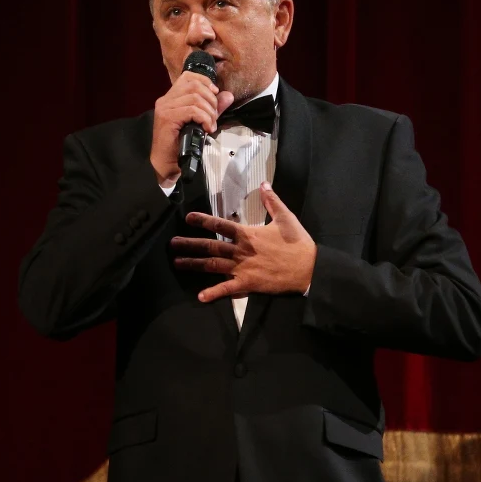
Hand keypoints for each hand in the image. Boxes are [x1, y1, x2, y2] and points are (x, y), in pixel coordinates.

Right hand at [150, 70, 234, 182]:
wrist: (166, 163)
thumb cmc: (180, 144)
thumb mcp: (200, 122)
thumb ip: (212, 108)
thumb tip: (228, 95)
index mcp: (171, 97)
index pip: (188, 76)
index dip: (205, 81)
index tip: (215, 93)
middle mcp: (166, 99)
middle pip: (194, 86)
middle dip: (211, 100)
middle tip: (214, 116)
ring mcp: (165, 107)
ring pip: (195, 98)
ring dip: (209, 112)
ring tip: (210, 124)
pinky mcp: (168, 117)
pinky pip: (192, 110)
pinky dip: (204, 118)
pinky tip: (206, 128)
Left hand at [171, 183, 316, 301]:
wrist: (308, 268)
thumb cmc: (298, 243)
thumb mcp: (286, 217)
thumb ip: (272, 201)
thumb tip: (264, 184)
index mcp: (248, 234)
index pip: (220, 225)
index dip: (202, 221)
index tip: (187, 218)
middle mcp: (241, 251)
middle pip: (210, 246)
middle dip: (189, 244)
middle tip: (172, 244)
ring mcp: (242, 268)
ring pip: (212, 266)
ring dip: (193, 265)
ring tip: (177, 263)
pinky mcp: (248, 284)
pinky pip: (227, 289)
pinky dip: (214, 293)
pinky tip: (200, 297)